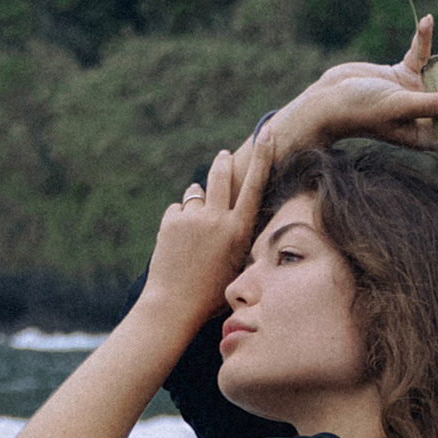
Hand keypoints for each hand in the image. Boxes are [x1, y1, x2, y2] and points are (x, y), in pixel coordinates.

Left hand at [145, 133, 272, 338]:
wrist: (173, 306)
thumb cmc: (210, 295)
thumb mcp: (235, 266)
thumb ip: (236, 237)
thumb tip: (235, 219)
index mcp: (239, 230)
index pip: (255, 184)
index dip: (262, 155)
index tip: (266, 132)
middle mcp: (217, 219)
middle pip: (221, 175)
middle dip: (222, 163)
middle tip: (222, 156)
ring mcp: (193, 218)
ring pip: (197, 194)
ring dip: (198, 201)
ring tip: (196, 228)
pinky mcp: (171, 221)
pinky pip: (179, 210)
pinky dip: (180, 220)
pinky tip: (178, 242)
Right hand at [276, 14, 437, 155]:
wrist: (325, 100)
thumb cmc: (359, 111)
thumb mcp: (399, 106)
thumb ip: (434, 105)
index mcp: (427, 132)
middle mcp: (424, 115)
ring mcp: (413, 94)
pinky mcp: (401, 77)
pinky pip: (420, 57)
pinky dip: (424, 41)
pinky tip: (427, 21)